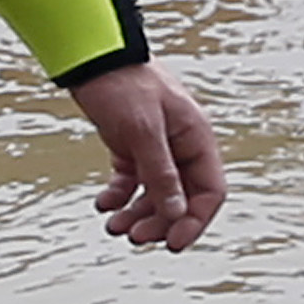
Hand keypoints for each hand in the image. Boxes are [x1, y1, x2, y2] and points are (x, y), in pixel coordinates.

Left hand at [65, 58, 225, 250]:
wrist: (93, 59)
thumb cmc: (123, 85)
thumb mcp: (143, 130)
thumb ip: (160, 172)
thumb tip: (175, 213)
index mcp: (197, 140)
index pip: (209, 191)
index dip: (195, 220)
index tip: (173, 244)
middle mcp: (181, 147)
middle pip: (181, 198)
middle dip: (160, 221)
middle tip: (134, 238)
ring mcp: (156, 148)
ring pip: (154, 193)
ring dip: (137, 214)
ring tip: (113, 227)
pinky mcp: (130, 146)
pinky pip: (131, 181)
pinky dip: (118, 196)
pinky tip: (103, 205)